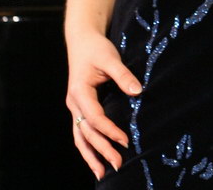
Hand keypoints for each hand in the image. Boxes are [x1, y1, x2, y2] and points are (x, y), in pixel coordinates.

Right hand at [66, 30, 142, 178]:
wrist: (82, 39)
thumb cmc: (95, 48)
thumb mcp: (109, 58)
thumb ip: (123, 75)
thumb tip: (138, 91)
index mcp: (79, 91)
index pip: (94, 117)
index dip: (109, 130)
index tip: (125, 140)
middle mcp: (73, 102)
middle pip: (86, 132)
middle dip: (101, 149)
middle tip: (118, 163)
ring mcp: (74, 106)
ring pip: (79, 136)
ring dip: (90, 155)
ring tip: (101, 174)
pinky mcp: (79, 107)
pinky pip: (80, 131)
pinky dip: (86, 147)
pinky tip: (95, 159)